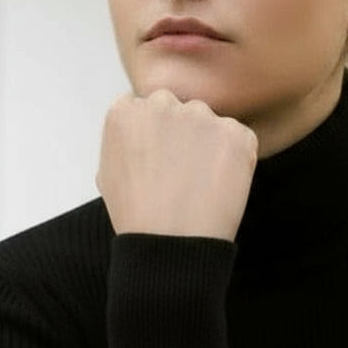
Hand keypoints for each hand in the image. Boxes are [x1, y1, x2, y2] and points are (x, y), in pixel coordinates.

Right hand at [96, 89, 258, 240]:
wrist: (171, 244)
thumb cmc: (136, 216)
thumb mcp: (108, 173)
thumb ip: (125, 139)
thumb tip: (143, 131)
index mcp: (125, 110)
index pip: (145, 108)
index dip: (155, 138)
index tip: (158, 163)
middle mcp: (161, 103)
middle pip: (179, 110)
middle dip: (182, 135)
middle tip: (182, 175)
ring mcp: (200, 115)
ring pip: (209, 124)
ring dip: (209, 145)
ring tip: (200, 185)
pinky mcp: (234, 132)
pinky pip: (239, 139)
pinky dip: (236, 159)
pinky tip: (219, 187)